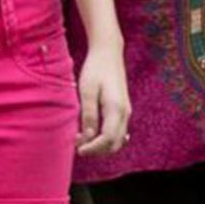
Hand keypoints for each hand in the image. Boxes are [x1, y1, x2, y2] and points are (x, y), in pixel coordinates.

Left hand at [76, 37, 130, 154]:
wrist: (108, 53)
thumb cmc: (95, 69)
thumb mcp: (87, 91)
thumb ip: (88, 115)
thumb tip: (88, 137)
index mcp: (116, 109)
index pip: (107, 139)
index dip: (93, 148)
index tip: (78, 150)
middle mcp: (125, 113)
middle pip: (115, 144)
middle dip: (97, 150)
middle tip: (78, 146)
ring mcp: (126, 112)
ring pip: (117, 139)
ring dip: (101, 145)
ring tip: (82, 138)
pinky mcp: (123, 109)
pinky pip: (117, 131)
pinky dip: (105, 138)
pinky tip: (91, 133)